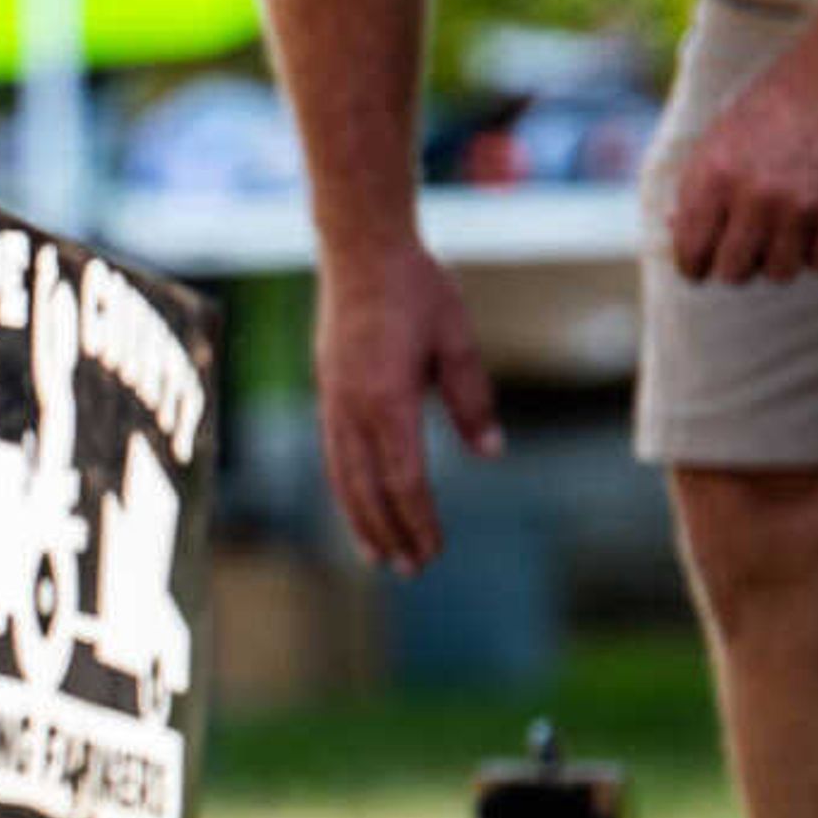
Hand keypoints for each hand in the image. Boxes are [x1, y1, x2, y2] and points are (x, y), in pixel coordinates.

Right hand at [316, 234, 502, 576]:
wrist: (360, 249)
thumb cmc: (416, 289)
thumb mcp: (456, 340)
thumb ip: (472, 399)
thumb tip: (490, 453)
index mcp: (388, 400)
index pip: (404, 479)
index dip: (419, 520)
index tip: (435, 550)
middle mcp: (352, 409)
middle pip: (368, 490)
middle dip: (390, 532)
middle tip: (410, 569)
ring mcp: (333, 402)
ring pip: (343, 478)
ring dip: (361, 520)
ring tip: (376, 554)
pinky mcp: (328, 392)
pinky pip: (334, 455)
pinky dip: (345, 489)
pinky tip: (357, 503)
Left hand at [668, 41, 817, 284]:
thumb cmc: (774, 103)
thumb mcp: (719, 135)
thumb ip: (696, 186)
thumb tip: (674, 231)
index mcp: (712, 175)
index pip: (690, 255)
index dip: (694, 265)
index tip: (704, 262)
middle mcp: (753, 194)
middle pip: (732, 273)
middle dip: (737, 263)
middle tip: (750, 244)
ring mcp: (800, 205)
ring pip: (779, 274)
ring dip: (781, 257)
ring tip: (787, 226)